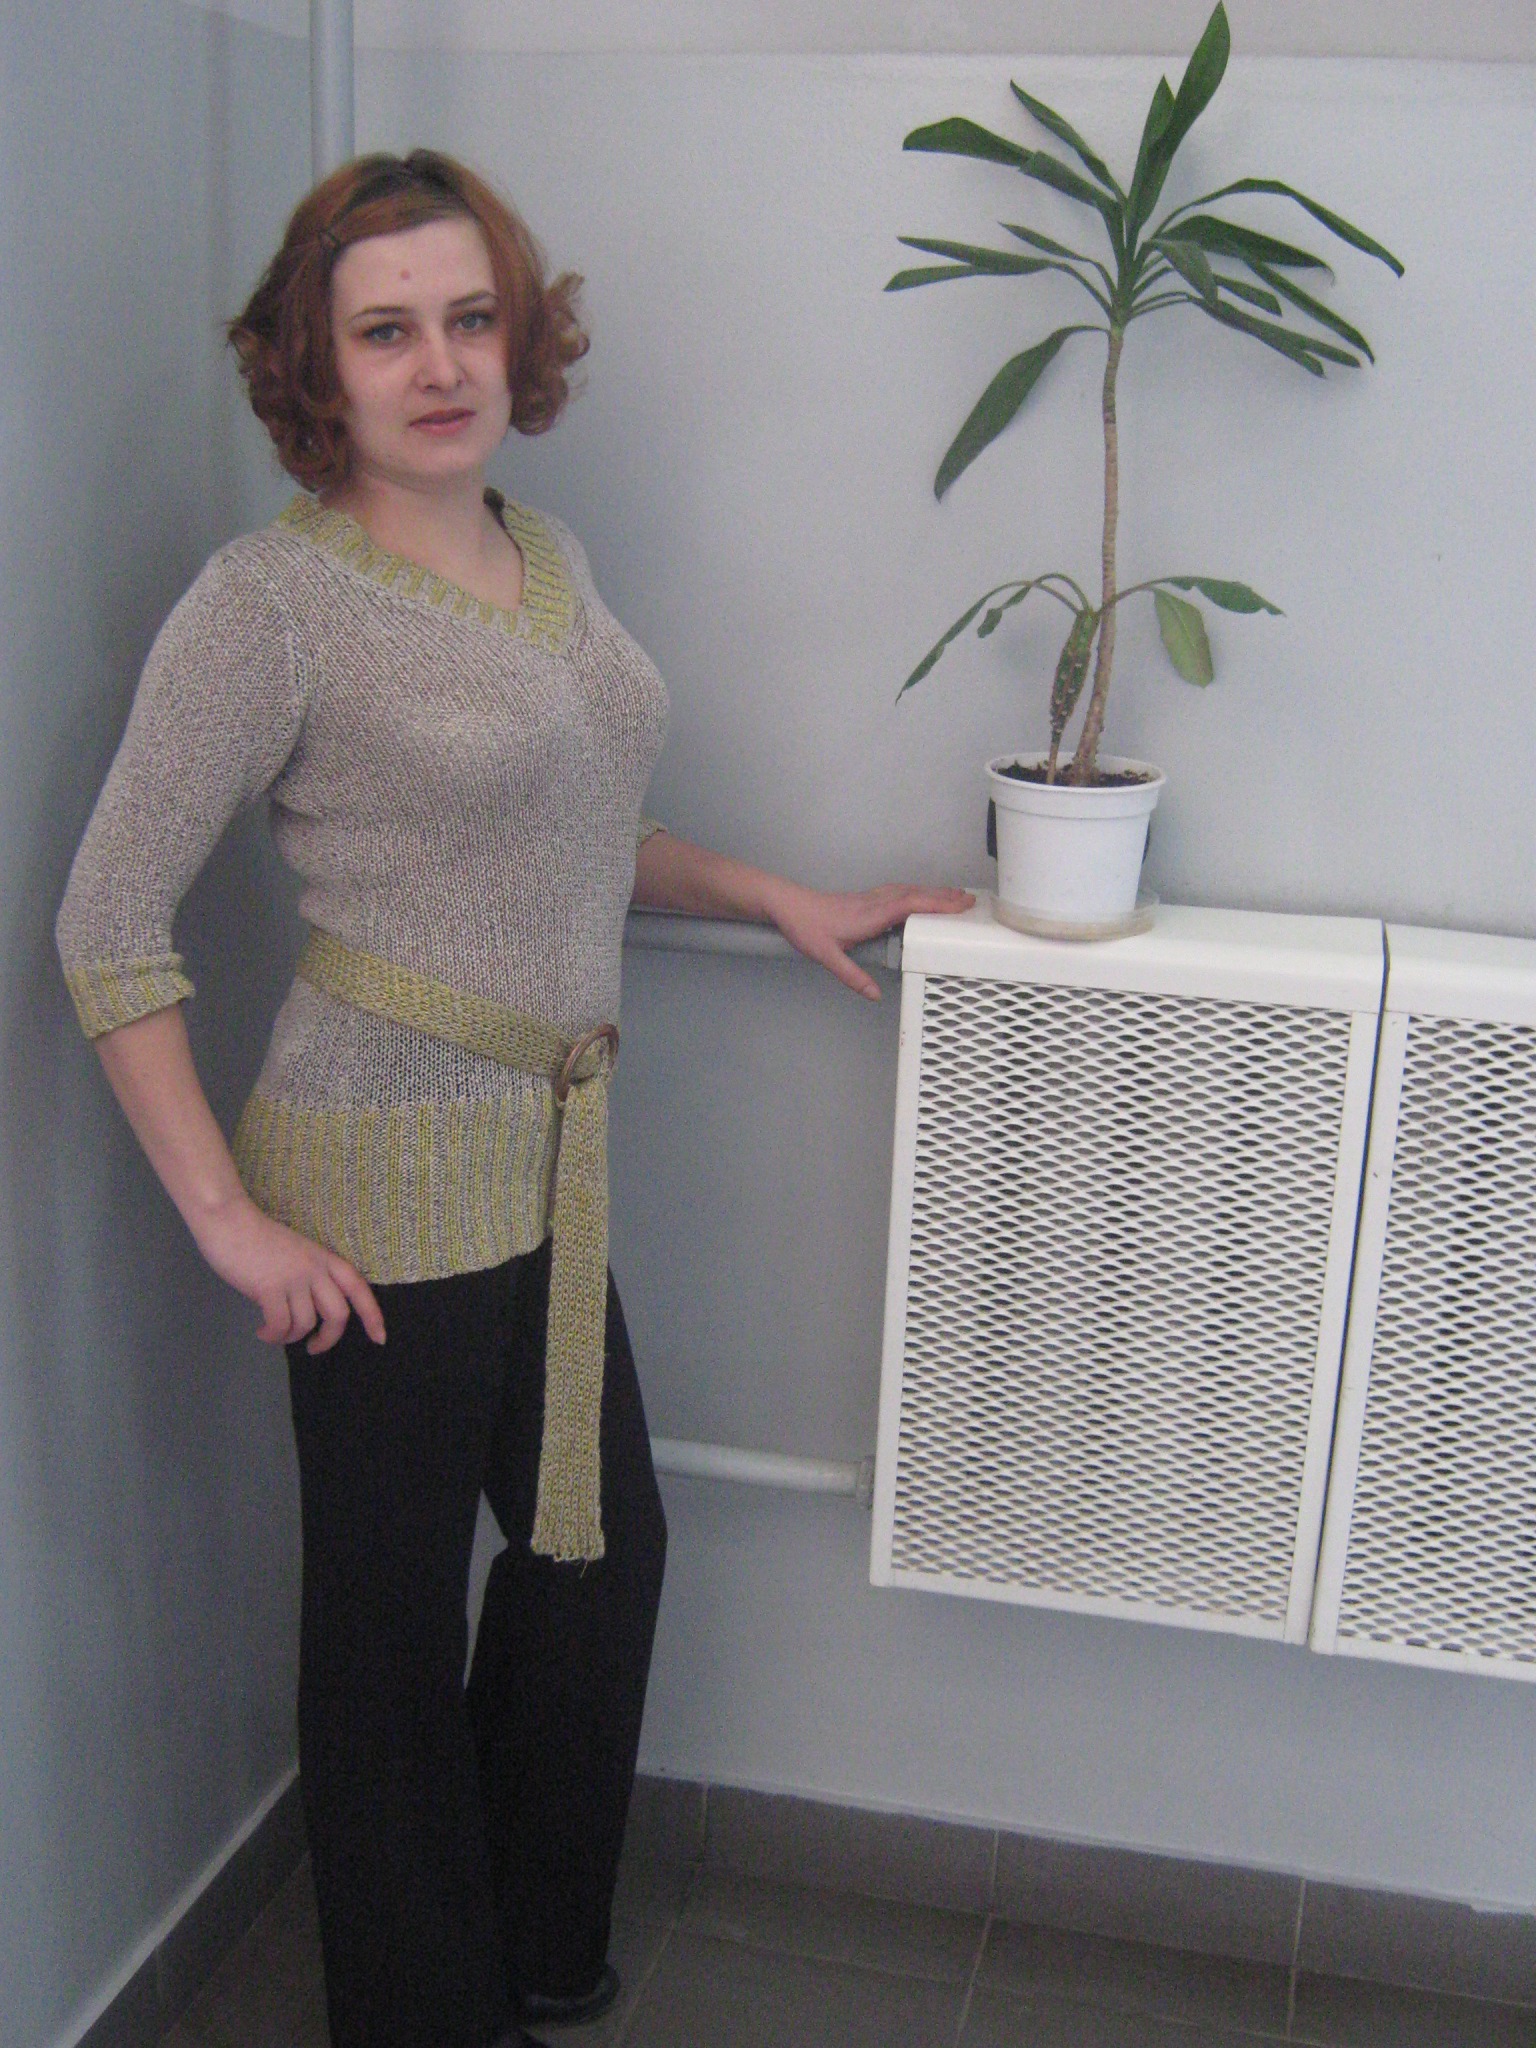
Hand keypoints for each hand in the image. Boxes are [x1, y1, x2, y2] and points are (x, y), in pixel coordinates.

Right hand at [193, 1192, 386, 1353]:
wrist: (229, 1220)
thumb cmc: (258, 1237)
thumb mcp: (296, 1254)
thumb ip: (307, 1278)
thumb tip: (307, 1310)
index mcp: (324, 1259)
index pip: (358, 1288)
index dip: (373, 1315)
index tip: (380, 1338)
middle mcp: (315, 1269)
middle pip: (338, 1315)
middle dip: (327, 1338)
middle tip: (313, 1346)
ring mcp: (293, 1278)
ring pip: (306, 1324)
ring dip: (290, 1337)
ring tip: (274, 1333)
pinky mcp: (269, 1288)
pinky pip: (280, 1325)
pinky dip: (272, 1335)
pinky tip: (263, 1332)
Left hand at [762, 880, 974, 998]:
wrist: (787, 905)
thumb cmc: (805, 926)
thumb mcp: (827, 957)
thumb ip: (853, 976)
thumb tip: (874, 994)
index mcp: (870, 915)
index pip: (910, 905)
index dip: (937, 904)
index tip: (960, 906)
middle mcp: (874, 903)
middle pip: (916, 894)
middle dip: (945, 897)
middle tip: (971, 900)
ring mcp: (870, 899)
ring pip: (909, 890)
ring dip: (933, 892)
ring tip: (956, 896)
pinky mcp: (866, 899)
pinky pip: (899, 892)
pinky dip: (918, 892)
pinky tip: (922, 897)